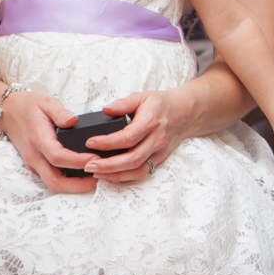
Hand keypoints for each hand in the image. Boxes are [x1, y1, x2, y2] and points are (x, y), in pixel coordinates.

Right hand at [0, 89, 100, 193]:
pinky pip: (51, 179)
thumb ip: (60, 112)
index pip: (57, 157)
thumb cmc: (29, 105)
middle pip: (54, 180)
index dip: (77, 161)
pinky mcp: (35, 165)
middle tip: (99, 175)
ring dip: (73, 186)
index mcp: (38, 139)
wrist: (8, 111)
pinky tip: (83, 174)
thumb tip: (73, 121)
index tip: (96, 158)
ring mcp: (33, 163)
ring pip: (52, 183)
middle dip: (78, 184)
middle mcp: (34, 155)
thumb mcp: (46, 102)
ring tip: (95, 177)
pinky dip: (67, 182)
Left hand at [82, 89, 196, 182]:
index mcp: (151, 121)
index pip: (128, 137)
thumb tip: (106, 110)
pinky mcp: (159, 159)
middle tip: (88, 165)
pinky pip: (142, 172)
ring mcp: (159, 151)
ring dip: (115, 174)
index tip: (90, 142)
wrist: (185, 113)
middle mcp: (157, 139)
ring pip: (137, 169)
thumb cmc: (160, 104)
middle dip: (108, 164)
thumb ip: (123, 103)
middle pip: (132, 158)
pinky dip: (125, 177)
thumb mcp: (142, 97)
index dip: (108, 142)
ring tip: (95, 173)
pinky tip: (110, 175)